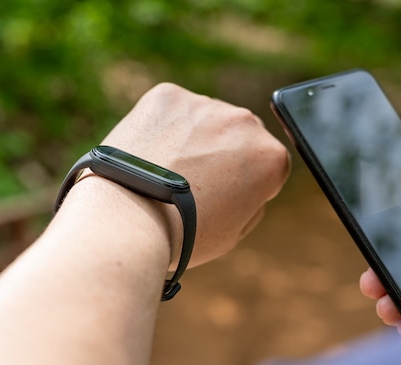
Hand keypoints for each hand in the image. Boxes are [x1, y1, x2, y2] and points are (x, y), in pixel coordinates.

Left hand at [98, 83, 290, 267]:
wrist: (129, 218)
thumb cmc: (182, 234)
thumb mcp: (235, 231)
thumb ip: (251, 199)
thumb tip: (246, 180)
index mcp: (271, 157)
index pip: (267, 164)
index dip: (245, 183)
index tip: (222, 197)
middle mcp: (246, 121)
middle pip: (238, 136)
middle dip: (223, 154)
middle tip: (192, 183)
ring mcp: (206, 103)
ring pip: (204, 119)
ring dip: (192, 137)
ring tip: (165, 171)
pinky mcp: (168, 95)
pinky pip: (171, 109)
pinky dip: (162, 126)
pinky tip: (149, 154)